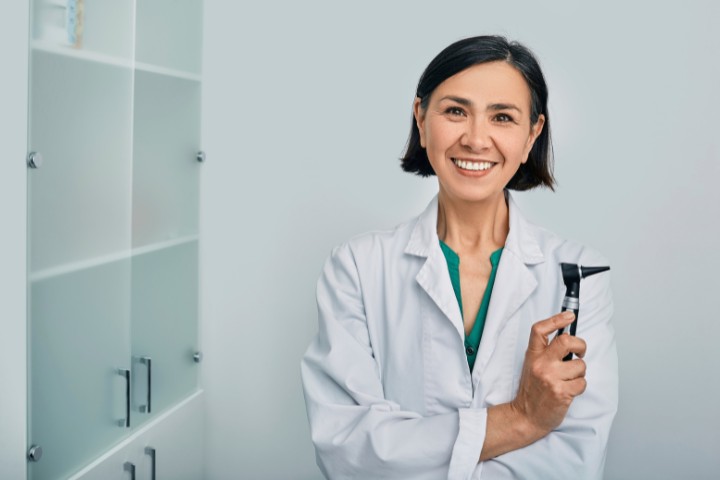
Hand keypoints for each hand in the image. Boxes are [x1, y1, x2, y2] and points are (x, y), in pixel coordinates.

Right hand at [511, 311, 587, 437]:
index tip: (570, 316)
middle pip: (567, 341)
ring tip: (568, 380)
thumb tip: (568, 338)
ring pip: (580, 366)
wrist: (526, 415)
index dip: (557, 320)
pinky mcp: (562, 392)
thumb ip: (546, 352)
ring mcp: (551, 378)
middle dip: (580, 345)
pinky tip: (568, 391)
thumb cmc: (533, 390)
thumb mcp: (532, 365)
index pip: (540, 330)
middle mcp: (541, 364)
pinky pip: (582, 383)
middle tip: (579, 352)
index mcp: (533, 355)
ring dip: (579, 373)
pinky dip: (579, 387)